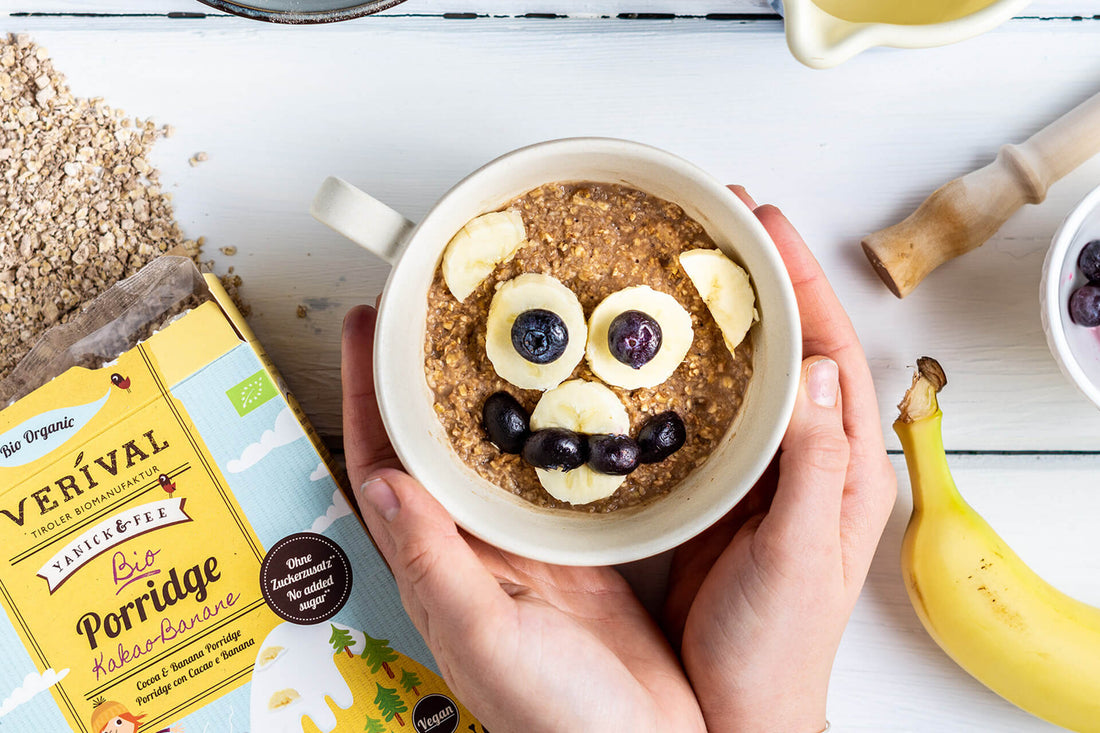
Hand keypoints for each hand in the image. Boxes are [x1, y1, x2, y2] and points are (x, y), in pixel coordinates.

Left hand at [342, 306, 705, 732]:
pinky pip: (557, 472)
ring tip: (495, 330)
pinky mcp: (582, 546)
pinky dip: (554, 428)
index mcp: (438, 569)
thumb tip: (383, 483)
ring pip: (494, 451)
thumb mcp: (488, 640)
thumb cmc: (558, 717)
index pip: (382, 467)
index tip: (363, 330)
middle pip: (434, 446)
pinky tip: (569, 391)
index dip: (365, 396)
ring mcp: (529, 546)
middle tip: (426, 310)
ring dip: (488, 391)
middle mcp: (475, 549)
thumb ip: (438, 567)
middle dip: (420, 377)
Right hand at [662, 186, 896, 731]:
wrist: (734, 705)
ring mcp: (760, 472)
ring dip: (721, 322)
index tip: (766, 224)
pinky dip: (687, 373)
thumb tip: (822, 368)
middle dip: (761, 283)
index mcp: (844, 465)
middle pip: (790, 349)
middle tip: (721, 225)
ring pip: (746, 375)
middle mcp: (807, 457)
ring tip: (684, 268)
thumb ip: (815, 466)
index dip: (802, 282)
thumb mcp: (802, 553)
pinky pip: (707, 415)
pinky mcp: (717, 491)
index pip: (832, 350)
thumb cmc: (775, 644)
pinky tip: (656, 351)